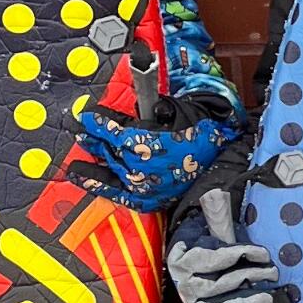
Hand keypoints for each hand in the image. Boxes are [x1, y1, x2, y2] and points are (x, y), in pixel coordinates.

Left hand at [68, 93, 239, 212]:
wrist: (223, 170)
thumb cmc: (205, 138)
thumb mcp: (183, 114)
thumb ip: (158, 108)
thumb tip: (143, 103)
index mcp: (146, 142)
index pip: (112, 129)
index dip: (99, 121)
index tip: (89, 115)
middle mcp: (137, 164)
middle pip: (108, 147)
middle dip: (95, 136)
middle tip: (83, 129)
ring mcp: (139, 184)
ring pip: (107, 169)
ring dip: (91, 159)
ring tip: (78, 152)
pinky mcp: (144, 199)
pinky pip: (114, 192)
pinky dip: (96, 184)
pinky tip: (83, 178)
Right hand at [169, 194, 294, 302]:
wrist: (191, 257)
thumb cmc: (206, 240)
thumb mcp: (210, 225)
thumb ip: (215, 213)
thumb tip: (216, 193)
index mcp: (183, 258)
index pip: (209, 259)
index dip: (236, 256)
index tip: (261, 253)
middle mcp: (185, 284)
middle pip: (216, 286)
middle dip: (248, 278)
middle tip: (273, 273)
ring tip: (267, 299)